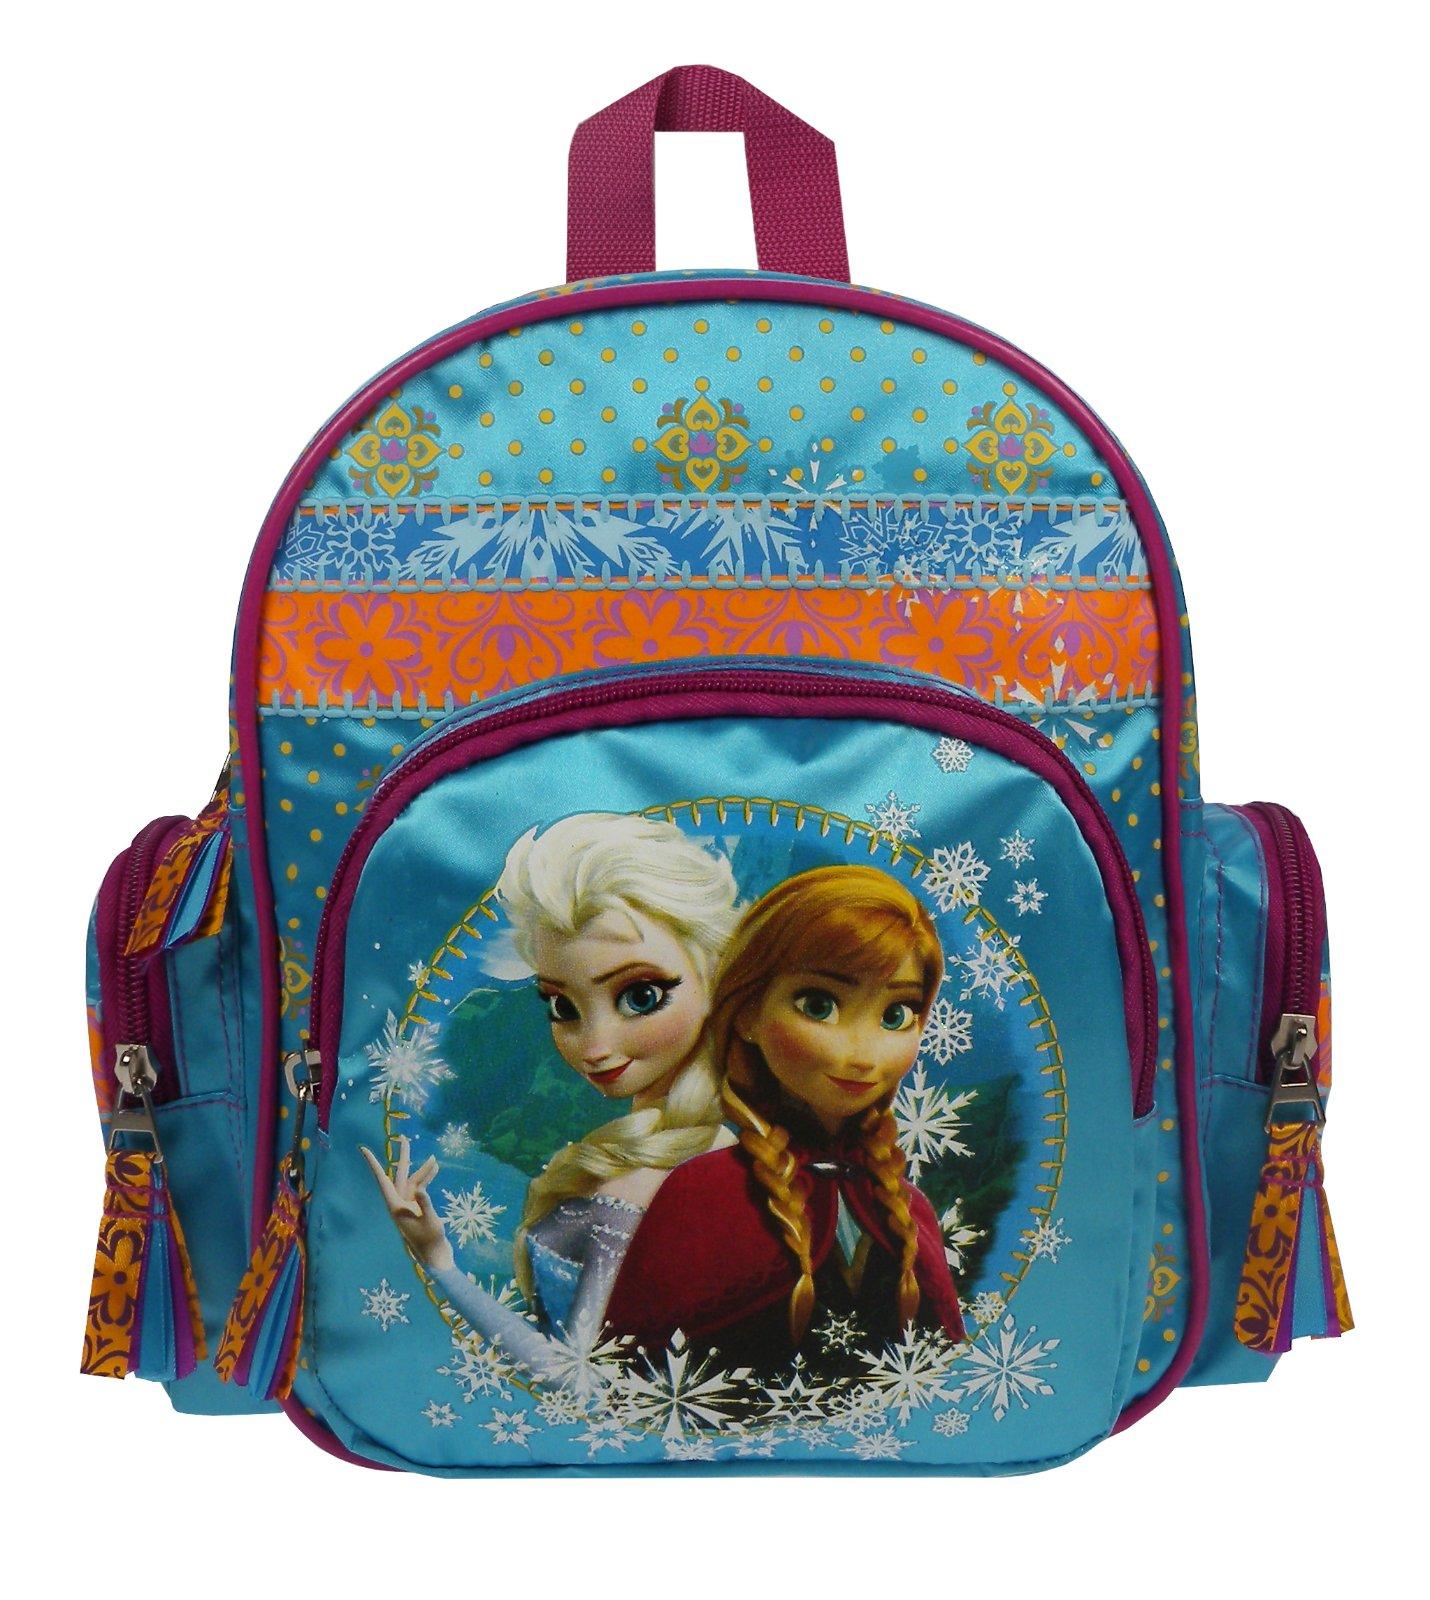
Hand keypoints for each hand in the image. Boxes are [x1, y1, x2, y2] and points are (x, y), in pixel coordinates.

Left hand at [360, 1137, 454, 1271]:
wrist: (435, 1255)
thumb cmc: (430, 1240)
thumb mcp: (429, 1222)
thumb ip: (425, 1204)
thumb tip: (421, 1188)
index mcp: (395, 1206)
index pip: (382, 1180)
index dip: (373, 1164)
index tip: (363, 1149)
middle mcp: (399, 1202)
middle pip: (399, 1174)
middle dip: (403, 1156)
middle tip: (403, 1137)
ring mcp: (408, 1204)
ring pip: (413, 1180)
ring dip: (423, 1169)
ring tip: (434, 1159)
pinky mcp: (417, 1206)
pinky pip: (420, 1187)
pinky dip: (427, 1178)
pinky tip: (436, 1169)